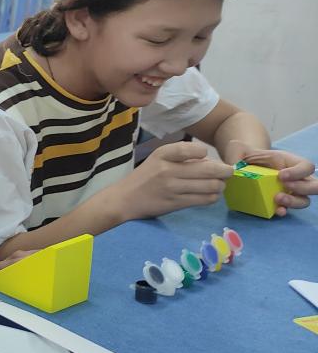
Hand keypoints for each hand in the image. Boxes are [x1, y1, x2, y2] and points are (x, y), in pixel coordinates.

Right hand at [115, 141, 232, 220]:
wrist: (124, 200)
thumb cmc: (145, 178)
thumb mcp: (158, 159)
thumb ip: (182, 157)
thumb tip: (212, 163)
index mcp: (163, 154)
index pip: (195, 149)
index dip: (206, 154)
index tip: (207, 158)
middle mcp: (168, 170)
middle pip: (210, 170)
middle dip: (225, 171)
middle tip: (228, 172)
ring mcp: (173, 188)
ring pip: (211, 186)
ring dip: (220, 185)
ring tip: (218, 185)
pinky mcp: (176, 203)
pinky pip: (204, 199)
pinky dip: (212, 197)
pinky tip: (209, 194)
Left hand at [241, 148, 316, 214]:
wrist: (241, 168)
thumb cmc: (247, 157)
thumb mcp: (239, 149)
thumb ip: (236, 151)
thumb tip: (232, 166)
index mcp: (290, 162)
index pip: (306, 166)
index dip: (298, 172)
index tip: (281, 175)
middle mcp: (295, 178)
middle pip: (313, 185)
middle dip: (303, 188)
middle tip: (285, 186)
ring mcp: (290, 192)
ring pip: (303, 200)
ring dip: (294, 202)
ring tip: (277, 199)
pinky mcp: (280, 202)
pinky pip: (287, 209)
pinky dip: (283, 211)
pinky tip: (276, 211)